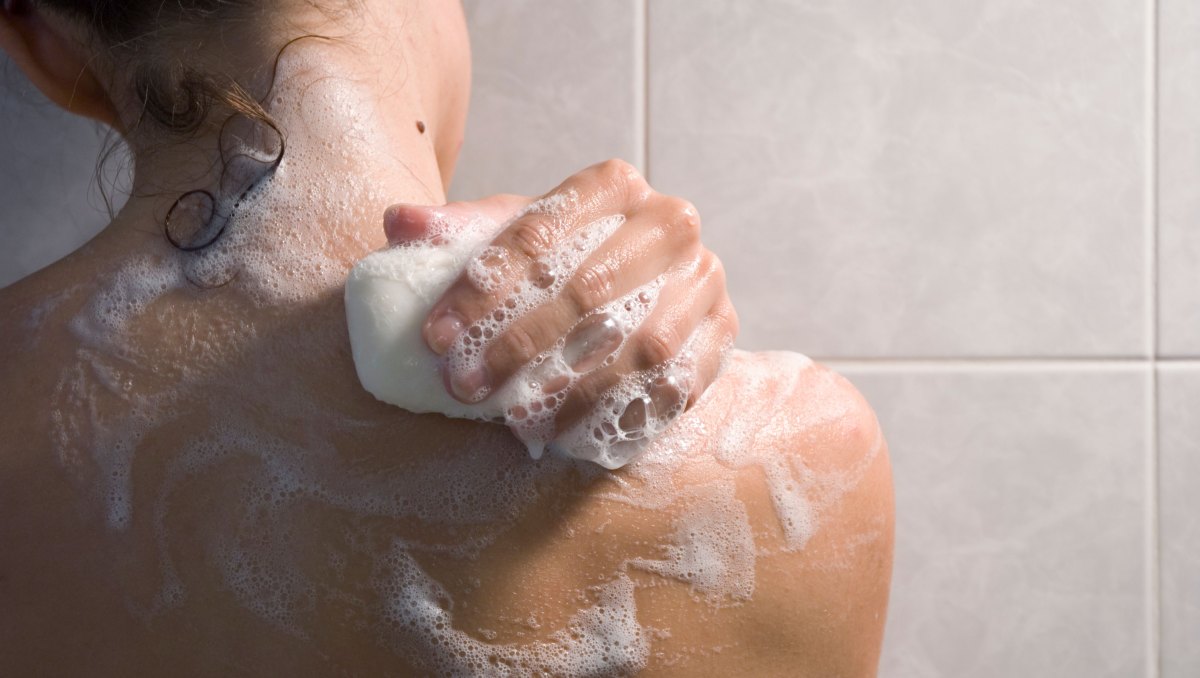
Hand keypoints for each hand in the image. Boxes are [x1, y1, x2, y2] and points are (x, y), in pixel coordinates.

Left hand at [385, 159, 737, 452]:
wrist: (644, 281)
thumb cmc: (564, 259)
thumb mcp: (513, 236)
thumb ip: (460, 231)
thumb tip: (399, 223)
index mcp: (613, 185)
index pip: (541, 234)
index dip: (483, 289)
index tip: (437, 336)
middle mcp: (669, 223)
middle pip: (588, 289)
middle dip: (518, 343)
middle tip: (464, 384)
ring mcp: (704, 279)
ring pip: (635, 342)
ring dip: (568, 387)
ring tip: (512, 416)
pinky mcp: (723, 332)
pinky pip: (676, 382)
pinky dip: (620, 411)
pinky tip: (568, 432)